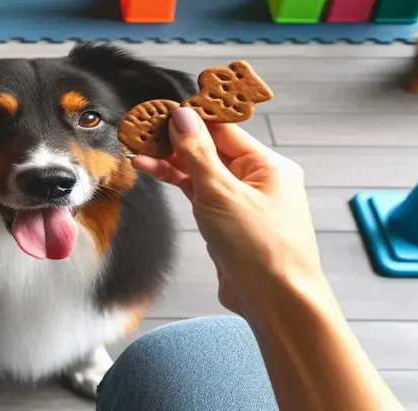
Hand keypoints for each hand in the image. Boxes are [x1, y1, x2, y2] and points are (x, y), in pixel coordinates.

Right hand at [132, 107, 326, 319]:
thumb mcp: (221, 194)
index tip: (161, 111)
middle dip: (176, 140)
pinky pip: (201, 194)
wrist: (278, 305)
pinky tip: (155, 173)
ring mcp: (244, 202)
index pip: (224, 129)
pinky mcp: (230, 223)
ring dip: (172, 162)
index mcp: (269, 166)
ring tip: (139, 151)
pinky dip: (179, 184)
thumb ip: (198, 154)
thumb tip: (183, 117)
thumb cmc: (264, 253)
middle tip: (143, 130)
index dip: (191, 119)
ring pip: (203, 171)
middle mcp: (260, 180)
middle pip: (212, 148)